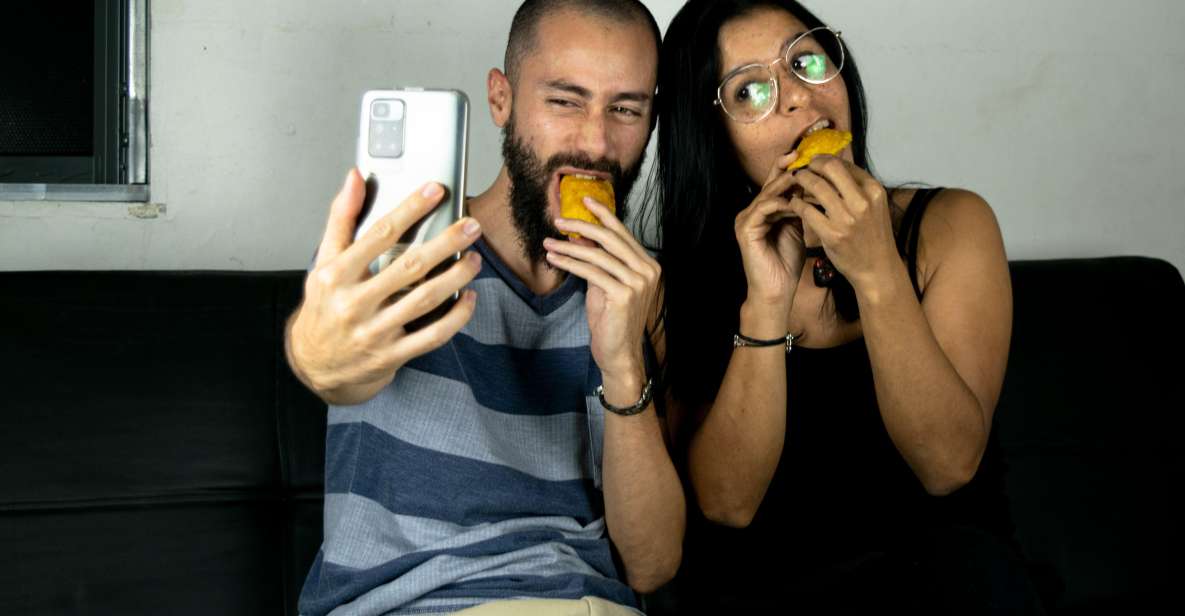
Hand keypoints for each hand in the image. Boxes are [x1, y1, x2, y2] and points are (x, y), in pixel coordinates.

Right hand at [288, 170, 482, 402]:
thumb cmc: (323, 308)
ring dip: (456, 276)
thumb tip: (355, 177)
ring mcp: (374, 332)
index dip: (410, 209)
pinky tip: (469, 297)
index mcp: (336, 275)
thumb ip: (341, 218)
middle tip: (471, 226)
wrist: (313, 365)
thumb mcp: (323, 262)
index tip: (435, 191)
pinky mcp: (391, 355)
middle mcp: (354, 303)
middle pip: (410, 266)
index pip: (380, 234)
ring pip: (425, 300)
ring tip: (475, 258)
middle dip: (446, 243)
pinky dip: (456, 316)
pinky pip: (432, 335)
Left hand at [543, 197, 659, 385]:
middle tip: (559, 220)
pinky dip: (570, 263)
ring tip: (548, 242)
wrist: (619, 353)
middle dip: (582, 225)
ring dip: (569, 246)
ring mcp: (638, 283)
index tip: (585, 199)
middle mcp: (648, 271)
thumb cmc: (611, 320)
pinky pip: (591, 272)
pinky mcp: (624, 295)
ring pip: (597, 254)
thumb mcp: (604, 284)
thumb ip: (598, 261)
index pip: (623, 233)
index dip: (604, 215)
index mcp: (648, 265)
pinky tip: (555, 258)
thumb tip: (581, 236)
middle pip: (610, 239)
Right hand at [735, 152, 808, 314]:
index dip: (790, 168)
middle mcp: (752, 211)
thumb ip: (801, 208)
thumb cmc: (787, 263)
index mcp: (764, 210)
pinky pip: (763, 209)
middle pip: (770, 184)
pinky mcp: (745, 229)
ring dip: (787, 185)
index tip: (809, 156)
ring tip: (804, 177)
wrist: (776, 290)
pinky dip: (779, 204)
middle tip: (804, 157)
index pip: (777, 183)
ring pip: (767, 194)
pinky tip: (794, 202)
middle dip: (788, 170)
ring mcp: (746, 219)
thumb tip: (816, 185)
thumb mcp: (798, 228)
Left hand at [788, 156, 897, 291]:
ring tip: (795, 182)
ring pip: (816, 186)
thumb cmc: (872, 235)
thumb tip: (833, 165)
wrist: (877, 269)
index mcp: (874, 190)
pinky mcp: (832, 234)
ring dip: (801, 180)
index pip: (844, 164)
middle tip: (802, 169)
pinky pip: (807, 210)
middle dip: (812, 165)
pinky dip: (797, 203)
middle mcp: (862, 201)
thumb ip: (856, 186)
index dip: (825, 160)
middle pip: (830, 168)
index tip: (814, 162)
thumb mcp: (874, 206)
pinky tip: (794, 204)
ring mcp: (847, 218)